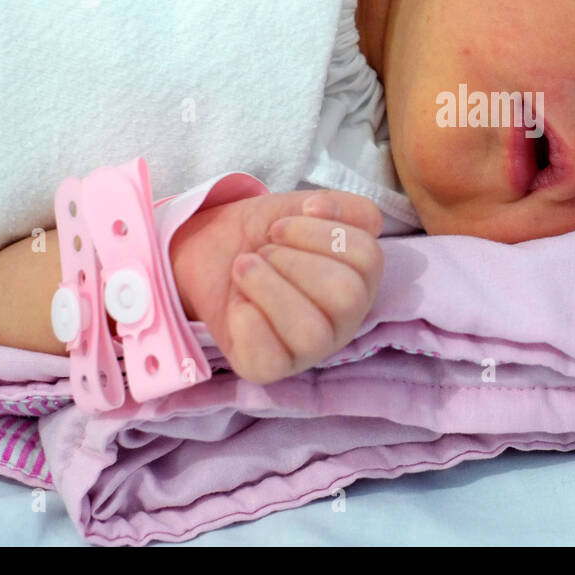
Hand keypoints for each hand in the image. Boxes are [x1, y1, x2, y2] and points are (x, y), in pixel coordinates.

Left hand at [168, 189, 383, 384]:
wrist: (207, 253)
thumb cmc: (265, 237)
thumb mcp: (306, 209)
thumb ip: (344, 205)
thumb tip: (322, 209)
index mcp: (360, 279)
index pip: (367, 258)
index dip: (320, 233)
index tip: (280, 226)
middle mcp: (344, 319)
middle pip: (347, 296)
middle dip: (294, 261)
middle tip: (263, 252)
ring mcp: (310, 349)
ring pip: (311, 332)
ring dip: (269, 288)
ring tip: (243, 269)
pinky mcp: (270, 368)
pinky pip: (271, 359)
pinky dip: (248, 321)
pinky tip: (237, 303)